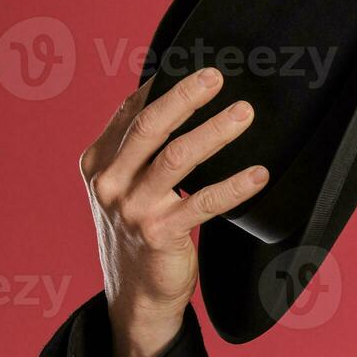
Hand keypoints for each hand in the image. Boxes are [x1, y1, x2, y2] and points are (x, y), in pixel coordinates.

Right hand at [78, 67, 263, 356]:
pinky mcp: (159, 233)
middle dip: (185, 97)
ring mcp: (131, 208)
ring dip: (215, 132)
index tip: (193, 63)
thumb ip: (138, 150)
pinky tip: (259, 174)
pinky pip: (204, 202)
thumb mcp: (125, 187)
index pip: (131, 112)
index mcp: (97, 162)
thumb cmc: (138, 232)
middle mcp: (109, 182)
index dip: (162, 85)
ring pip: (177, 157)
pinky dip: (235, 186)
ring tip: (244, 113)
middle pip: (150, 126)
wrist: (135, 294)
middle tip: (217, 76)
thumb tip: (174, 100)